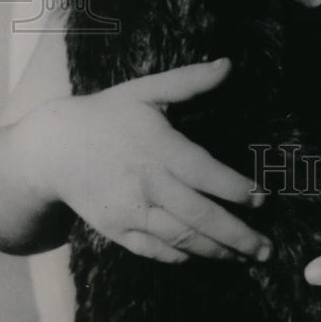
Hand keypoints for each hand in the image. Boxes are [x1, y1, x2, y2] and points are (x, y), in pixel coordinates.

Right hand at [24, 59, 271, 264]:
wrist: (54, 149)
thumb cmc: (107, 114)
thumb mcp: (146, 89)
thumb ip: (188, 81)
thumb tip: (227, 64)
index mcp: (159, 148)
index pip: (205, 173)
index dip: (235, 188)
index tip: (263, 198)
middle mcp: (147, 184)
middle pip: (198, 216)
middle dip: (236, 235)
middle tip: (266, 249)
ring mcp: (130, 212)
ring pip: (179, 239)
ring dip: (216, 251)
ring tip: (245, 257)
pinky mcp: (117, 230)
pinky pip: (153, 251)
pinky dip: (181, 257)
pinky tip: (204, 256)